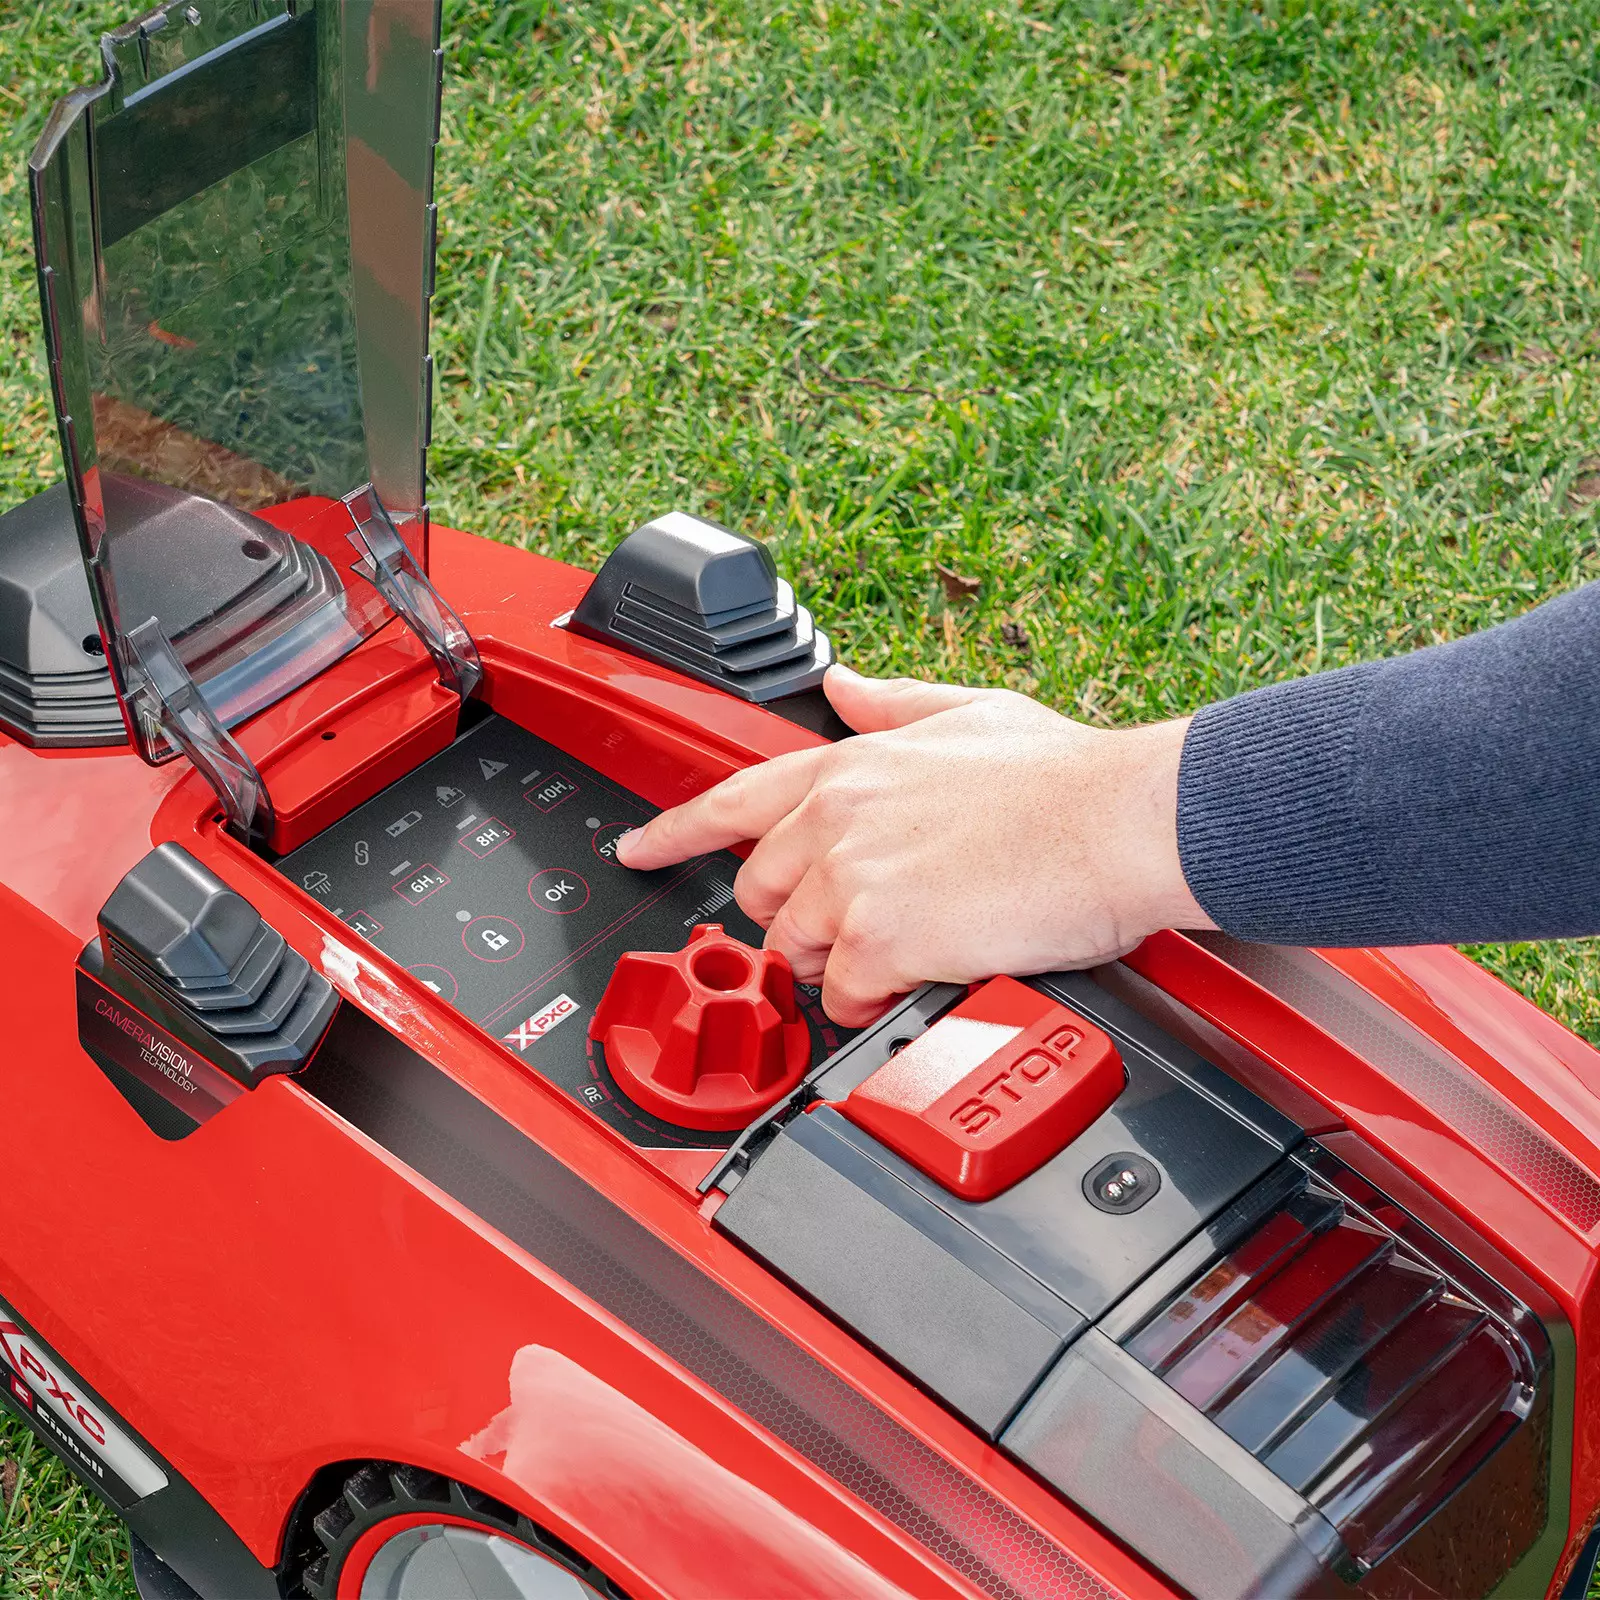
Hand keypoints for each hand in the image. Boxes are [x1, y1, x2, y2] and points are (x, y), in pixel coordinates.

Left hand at [615, 666, 1213, 1025]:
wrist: (1121, 821)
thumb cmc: (1064, 777)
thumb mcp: (970, 711)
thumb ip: (890, 705)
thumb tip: (842, 688)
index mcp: (849, 766)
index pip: (731, 799)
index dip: (673, 830)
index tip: (639, 847)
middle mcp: (836, 819)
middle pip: (761, 892)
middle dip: (796, 916)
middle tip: (856, 924)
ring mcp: (852, 879)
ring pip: (797, 950)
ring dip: (838, 962)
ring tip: (908, 947)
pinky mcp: (882, 937)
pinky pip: (844, 994)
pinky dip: (872, 1000)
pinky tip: (916, 980)